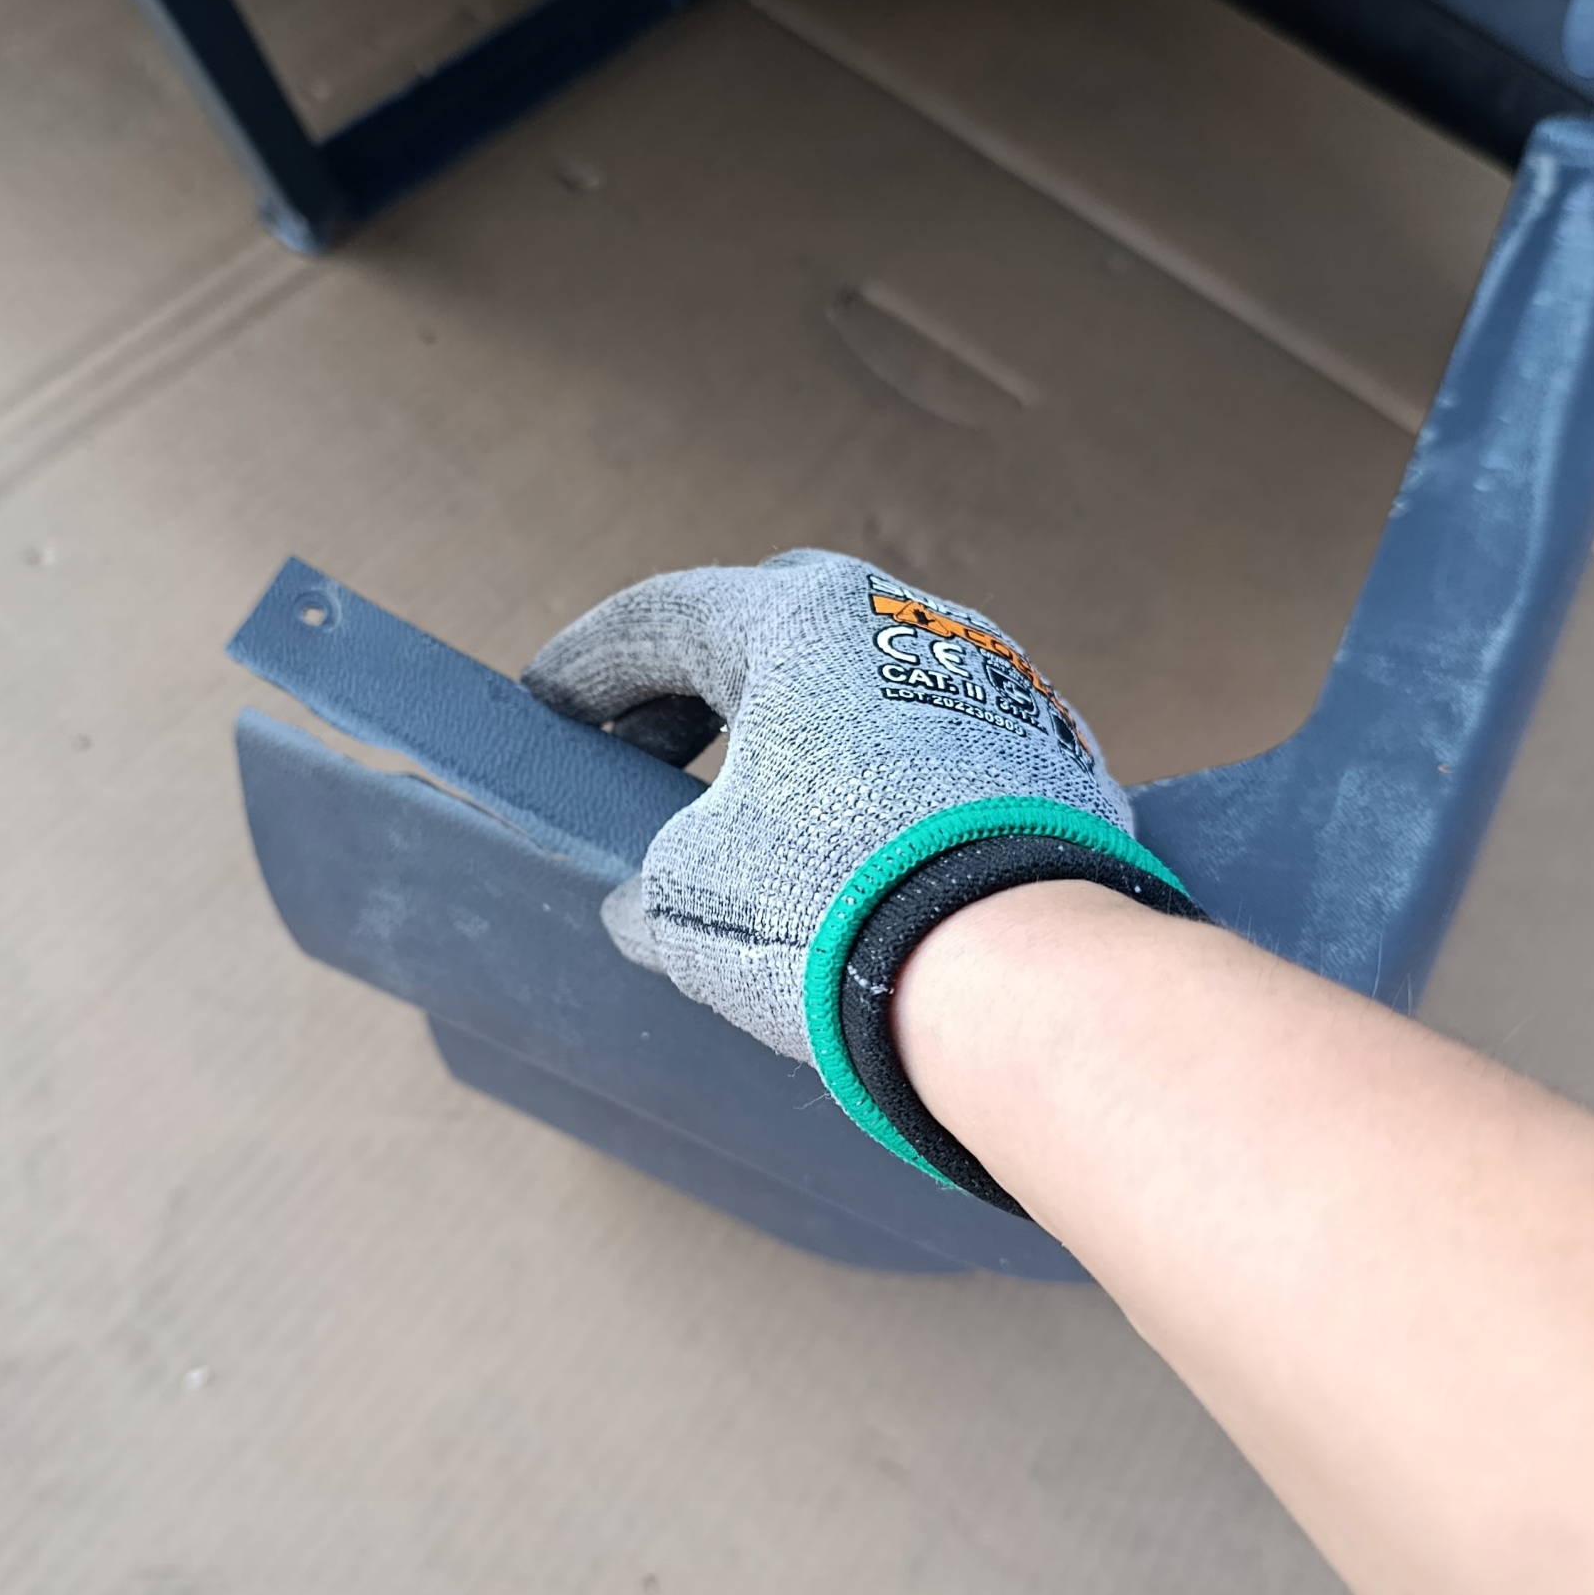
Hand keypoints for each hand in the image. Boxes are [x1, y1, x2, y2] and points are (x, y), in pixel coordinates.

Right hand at [524, 550, 1197, 1199]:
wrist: (1020, 975)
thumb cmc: (838, 905)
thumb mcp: (690, 894)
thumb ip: (647, 874)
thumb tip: (643, 898)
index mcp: (792, 620)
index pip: (658, 620)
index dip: (587, 668)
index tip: (548, 707)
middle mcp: (893, 619)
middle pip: (768, 627)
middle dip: (700, 686)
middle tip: (652, 754)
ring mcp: (984, 675)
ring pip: (860, 683)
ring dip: (797, 732)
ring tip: (758, 813)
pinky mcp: (1046, 746)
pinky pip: (931, 740)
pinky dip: (876, 776)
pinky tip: (858, 844)